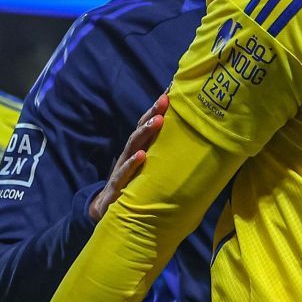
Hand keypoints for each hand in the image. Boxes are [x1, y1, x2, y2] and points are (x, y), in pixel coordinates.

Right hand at [89, 94, 167, 221]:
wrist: (107, 210)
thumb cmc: (136, 186)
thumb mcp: (152, 169)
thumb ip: (165, 157)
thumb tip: (194, 146)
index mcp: (140, 149)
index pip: (149, 125)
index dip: (158, 108)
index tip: (171, 91)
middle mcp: (131, 154)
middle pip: (141, 130)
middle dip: (153, 113)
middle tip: (166, 99)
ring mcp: (123, 168)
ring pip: (133, 146)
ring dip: (145, 132)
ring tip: (158, 120)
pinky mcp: (118, 185)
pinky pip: (125, 173)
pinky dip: (133, 164)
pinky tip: (141, 156)